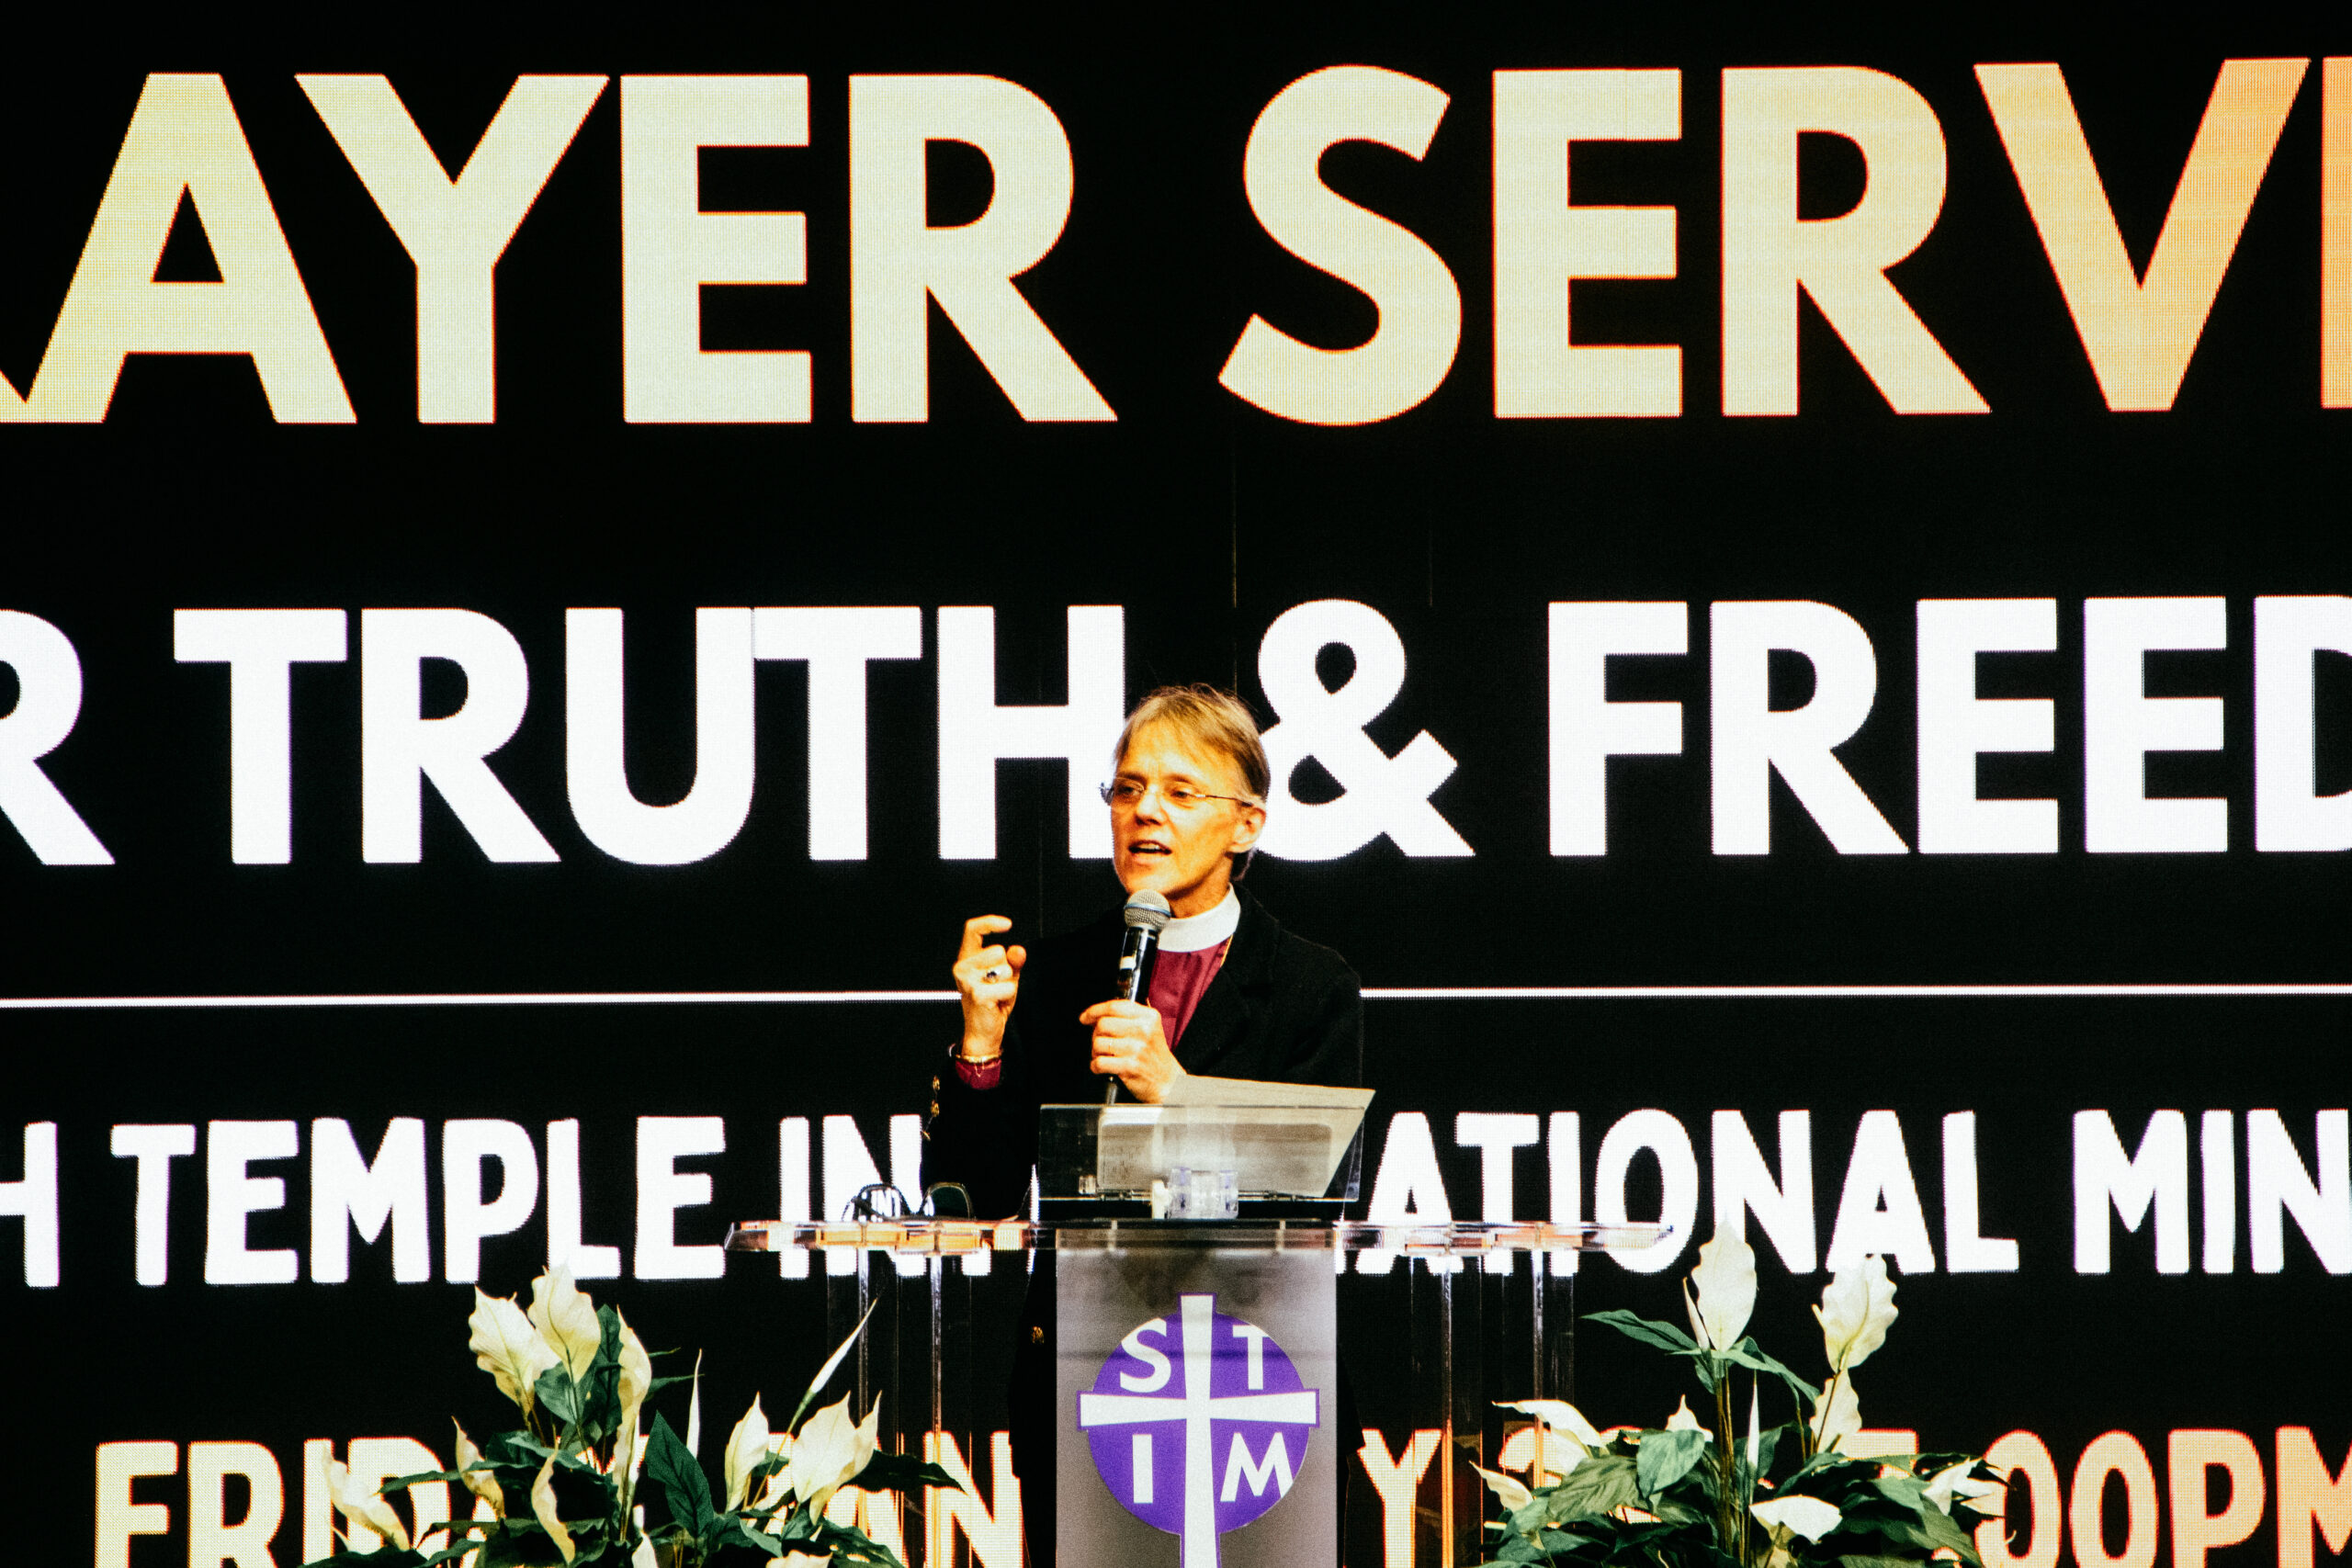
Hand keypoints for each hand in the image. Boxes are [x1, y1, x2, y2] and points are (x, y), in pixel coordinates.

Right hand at [953, 916, 1025, 1057]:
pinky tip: (997, 1003)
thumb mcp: (1006, 977)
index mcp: (967, 958)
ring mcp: (967, 981)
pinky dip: (1009, 995)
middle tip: (998, 985)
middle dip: (1007, 967)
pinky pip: (1008, 986)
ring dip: (1009, 982)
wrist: (983, 1031)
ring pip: (1005, 968)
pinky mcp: (977, 994)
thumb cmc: (992, 1002)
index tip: (1008, 925)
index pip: (972, 930)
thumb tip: (1018, 950)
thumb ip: (1012, 961)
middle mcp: (962, 967)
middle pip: (997, 950)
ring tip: (997, 994)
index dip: (990, 922)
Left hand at [1077, 999, 1186, 1102]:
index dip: (1095, 1011)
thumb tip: (1100, 1012)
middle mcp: (1143, 1030)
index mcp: (1149, 1017)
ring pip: (1098, 1043)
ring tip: (1105, 1056)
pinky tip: (1103, 1067)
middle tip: (1101, 1042)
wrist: (1168, 1082)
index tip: (1085, 1017)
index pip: (1114, 1006)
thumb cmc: (1155, 1056)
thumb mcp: (1151, 1028)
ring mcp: (1136, 1048)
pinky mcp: (1129, 1066)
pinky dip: (1096, 1066)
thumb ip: (1132, 1015)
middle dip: (1095, 1035)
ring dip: (1095, 1052)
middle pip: (1103, 1024)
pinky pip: (1099, 1062)